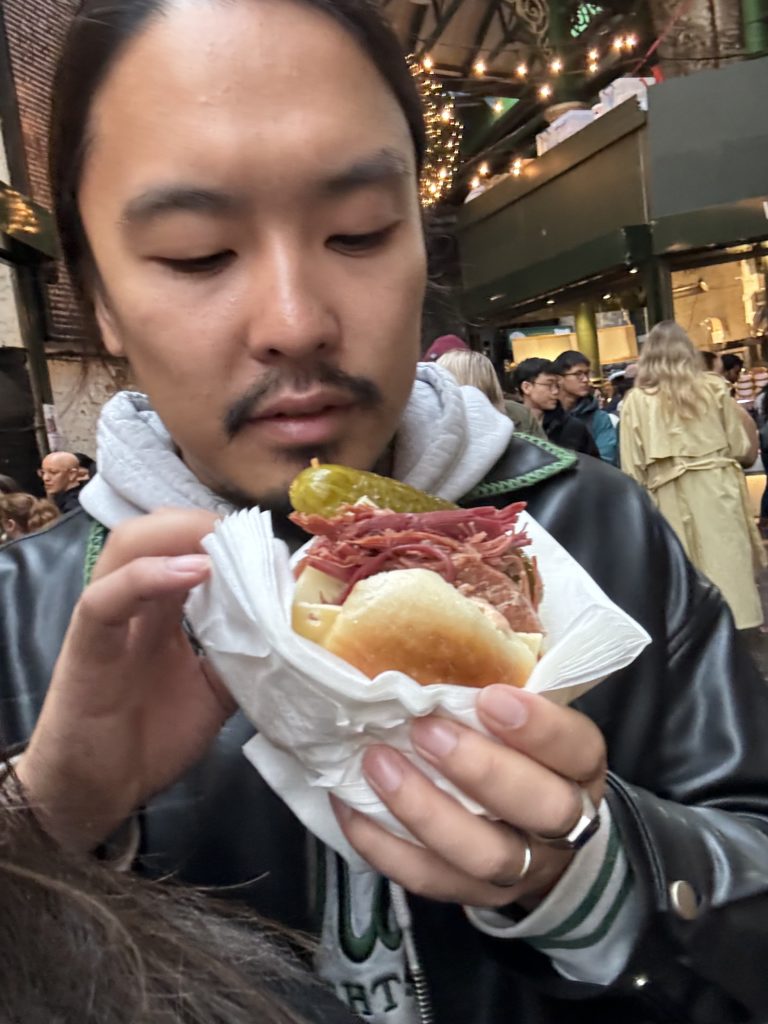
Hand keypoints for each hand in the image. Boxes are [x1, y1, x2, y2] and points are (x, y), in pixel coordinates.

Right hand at [17, 510, 234, 852]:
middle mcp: (133, 604)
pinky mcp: (87, 645)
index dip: (224, 537)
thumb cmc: (150, 739)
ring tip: (220, 540)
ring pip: (128, 547)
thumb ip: (240, 657)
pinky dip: (150, 575)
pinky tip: (195, 572)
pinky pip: (107, 597)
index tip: (268, 541)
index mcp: (160, 611)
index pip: (185, 549)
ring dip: (177, 533)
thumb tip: (289, 634)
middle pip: (155, 532)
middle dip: (201, 522)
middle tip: (245, 533)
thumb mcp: (214, 692)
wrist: (98, 791)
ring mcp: (107, 619)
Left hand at [332, 686, 605, 908]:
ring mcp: (521, 867)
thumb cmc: (523, 751)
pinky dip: (385, 845)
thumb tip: (439, 608)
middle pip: (541, 809)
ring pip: (484, 855)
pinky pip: (429, 880)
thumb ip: (503, 677)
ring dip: (426, 810)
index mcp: (580, 765)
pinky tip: (350, 803)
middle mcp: (563, 824)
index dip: (540, 727)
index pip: (577, 748)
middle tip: (426, 730)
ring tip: (378, 762)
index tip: (491, 696)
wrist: (540, 836)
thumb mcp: (531, 712)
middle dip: (481, 770)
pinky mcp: (473, 893)